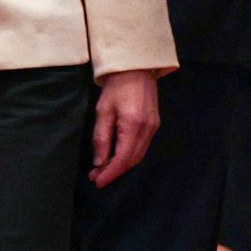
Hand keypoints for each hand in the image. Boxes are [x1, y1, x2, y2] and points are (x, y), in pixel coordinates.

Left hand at [90, 69, 160, 187]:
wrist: (137, 68)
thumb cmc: (117, 87)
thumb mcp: (103, 111)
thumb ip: (101, 138)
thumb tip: (100, 162)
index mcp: (133, 125)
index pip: (122, 159)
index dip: (110, 173)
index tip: (97, 182)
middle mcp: (147, 129)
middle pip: (132, 160)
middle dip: (114, 171)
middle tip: (96, 175)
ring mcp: (153, 127)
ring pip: (138, 155)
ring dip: (121, 164)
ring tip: (103, 167)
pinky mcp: (154, 124)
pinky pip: (142, 146)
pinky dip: (129, 155)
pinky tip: (116, 154)